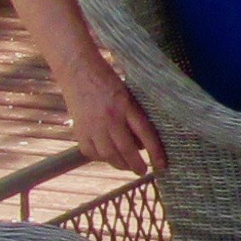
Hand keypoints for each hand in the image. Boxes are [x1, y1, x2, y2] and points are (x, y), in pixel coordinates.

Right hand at [56, 56, 167, 174]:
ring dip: (119, 165)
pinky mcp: (79, 129)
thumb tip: (141, 144)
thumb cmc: (107, 81)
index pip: (145, 134)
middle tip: (142, 171)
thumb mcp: (128, 94)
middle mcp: (109, 117)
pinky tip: (107, 156)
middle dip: (136, 165)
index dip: (155, 152)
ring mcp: (92, 125)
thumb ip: (135, 116)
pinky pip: (90, 152)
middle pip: (126, 150)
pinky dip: (100, 158)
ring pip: (108, 155)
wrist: (78, 69)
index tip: (162, 165)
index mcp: (125, 106)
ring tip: (126, 166)